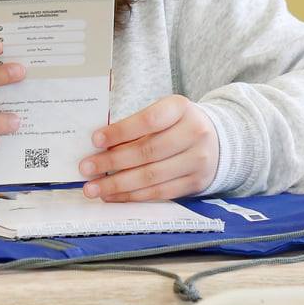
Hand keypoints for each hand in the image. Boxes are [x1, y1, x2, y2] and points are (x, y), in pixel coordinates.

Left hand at [79, 95, 218, 201]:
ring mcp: (197, 160)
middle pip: (147, 151)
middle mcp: (193, 133)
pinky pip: (159, 192)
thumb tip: (101, 146)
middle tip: (86, 168)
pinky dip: (132, 195)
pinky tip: (113, 195)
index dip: (120, 131)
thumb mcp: (164, 112)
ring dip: (118, 184)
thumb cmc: (178, 124)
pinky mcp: (195, 182)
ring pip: (151, 176)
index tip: (95, 140)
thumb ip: (137, 125)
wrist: (217, 141)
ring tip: (93, 188)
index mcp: (181, 108)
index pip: (148, 120)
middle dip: (112, 162)